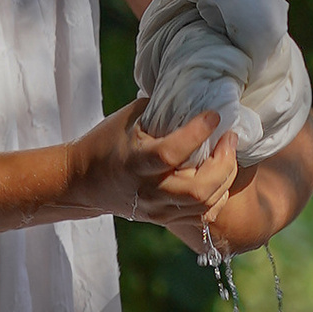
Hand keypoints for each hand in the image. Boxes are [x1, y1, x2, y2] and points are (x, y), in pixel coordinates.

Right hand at [71, 101, 239, 235]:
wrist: (83, 181)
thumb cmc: (108, 141)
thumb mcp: (129, 118)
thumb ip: (162, 108)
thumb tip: (198, 92)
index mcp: (134, 162)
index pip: (170, 153)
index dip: (197, 134)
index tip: (214, 115)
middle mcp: (148, 191)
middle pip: (198, 188)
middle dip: (224, 162)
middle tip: (229, 137)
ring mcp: (157, 209)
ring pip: (205, 203)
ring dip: (226, 177)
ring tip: (228, 153)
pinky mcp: (165, 219)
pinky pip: (203, 216)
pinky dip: (219, 197)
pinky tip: (221, 177)